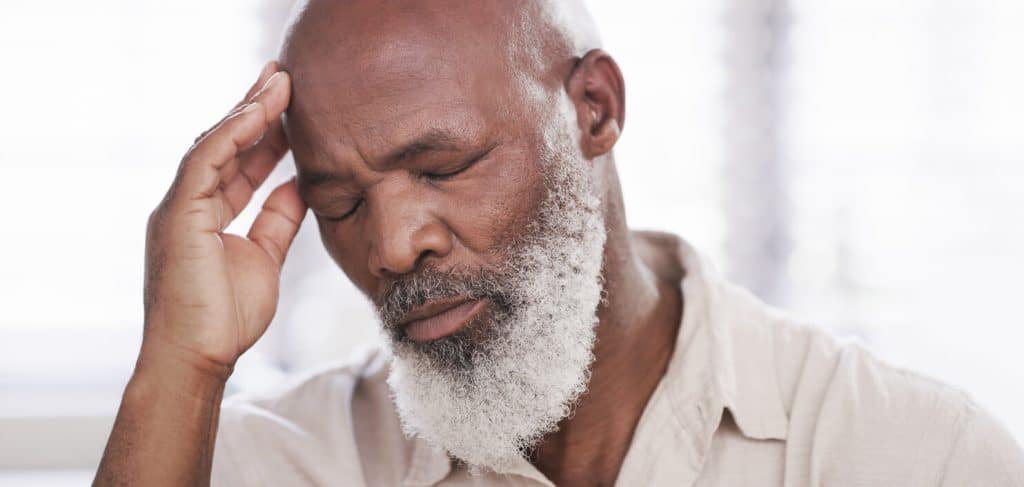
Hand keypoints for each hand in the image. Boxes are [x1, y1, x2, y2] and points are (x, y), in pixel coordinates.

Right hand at [142, 62, 305, 373]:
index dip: (264, 134)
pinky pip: (204, 162)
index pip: (237, 162)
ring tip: (278, 84)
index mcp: (205, 215)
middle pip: (224, 145)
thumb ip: (277, 220)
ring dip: (247, 112)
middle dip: (254, 110)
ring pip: (213, 145)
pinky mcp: (176, 216)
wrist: (198, 359)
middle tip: (283, 77)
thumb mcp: (264, 257)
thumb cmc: (225, 318)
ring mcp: (178, 208)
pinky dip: (231, 135)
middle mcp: (188, 205)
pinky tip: (257, 113)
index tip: (293, 108)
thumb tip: (299, 186)